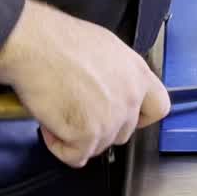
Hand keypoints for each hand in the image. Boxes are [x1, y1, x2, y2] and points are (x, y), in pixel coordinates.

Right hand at [0, 1, 168, 166]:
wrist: (38, 45)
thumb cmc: (63, 41)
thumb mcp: (107, 49)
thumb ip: (117, 74)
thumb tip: (108, 85)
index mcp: (138, 74)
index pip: (158, 108)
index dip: (140, 117)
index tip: (123, 117)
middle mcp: (131, 97)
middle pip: (124, 131)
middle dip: (100, 128)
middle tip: (78, 113)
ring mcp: (112, 117)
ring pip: (99, 145)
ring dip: (78, 137)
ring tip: (60, 113)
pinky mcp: (87, 133)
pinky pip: (75, 155)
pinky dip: (60, 147)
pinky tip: (51, 125)